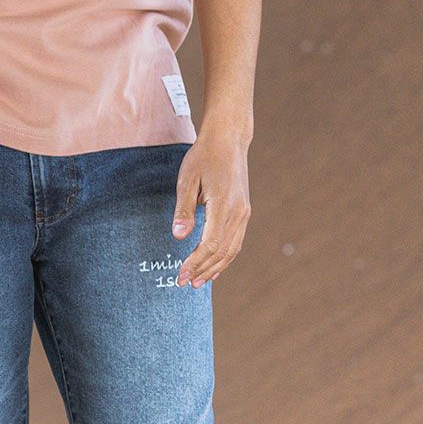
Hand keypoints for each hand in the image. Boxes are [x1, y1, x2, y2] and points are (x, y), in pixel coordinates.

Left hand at [171, 123, 250, 287]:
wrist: (229, 140)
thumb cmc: (204, 157)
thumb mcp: (187, 180)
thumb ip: (183, 210)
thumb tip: (178, 237)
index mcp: (224, 206)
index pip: (210, 245)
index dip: (195, 263)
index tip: (180, 275)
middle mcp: (238, 213)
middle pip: (222, 253)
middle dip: (203, 271)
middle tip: (185, 283)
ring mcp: (243, 213)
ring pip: (232, 250)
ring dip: (215, 268)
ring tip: (199, 281)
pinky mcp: (243, 211)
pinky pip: (236, 241)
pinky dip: (225, 257)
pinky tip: (213, 265)